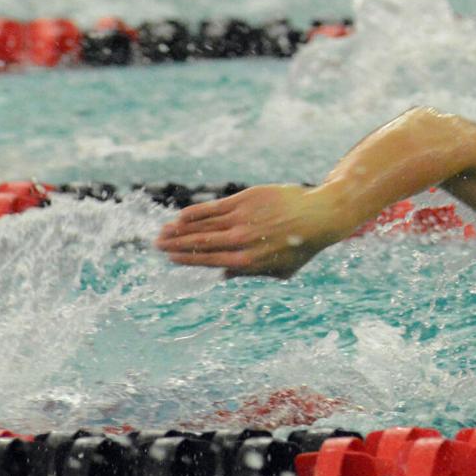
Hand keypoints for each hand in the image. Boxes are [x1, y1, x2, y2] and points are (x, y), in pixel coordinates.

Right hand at [155, 184, 347, 277]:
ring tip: (163, 231)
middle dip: (175, 245)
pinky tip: (182, 216)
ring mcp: (242, 219)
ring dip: (179, 229)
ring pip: (203, 225)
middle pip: (200, 243)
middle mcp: (242, 241)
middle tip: (157, 245)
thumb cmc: (300, 247)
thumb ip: (248, 273)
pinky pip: (213, 208)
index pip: (208, 260)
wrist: (319, 216)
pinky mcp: (245, 200)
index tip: (170, 259)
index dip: (186, 259)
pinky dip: (195, 213)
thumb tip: (220, 275)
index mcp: (248, 262)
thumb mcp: (278, 270)